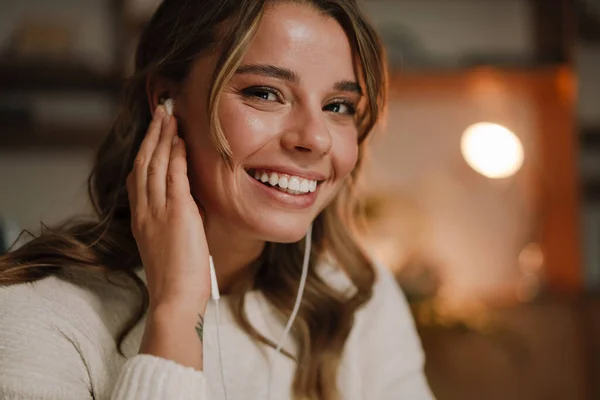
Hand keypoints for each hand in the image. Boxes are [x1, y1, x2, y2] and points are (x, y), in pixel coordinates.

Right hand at [127, 105, 210, 312]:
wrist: (174, 299)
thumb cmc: (177, 279)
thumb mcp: (170, 245)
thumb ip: (175, 222)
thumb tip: (190, 205)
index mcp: (141, 220)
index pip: (138, 178)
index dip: (145, 152)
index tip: (153, 136)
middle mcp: (144, 211)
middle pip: (144, 163)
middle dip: (152, 135)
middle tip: (160, 113)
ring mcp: (157, 211)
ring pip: (155, 164)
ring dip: (162, 136)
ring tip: (169, 115)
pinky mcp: (176, 213)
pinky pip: (173, 176)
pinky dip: (175, 154)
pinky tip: (179, 139)